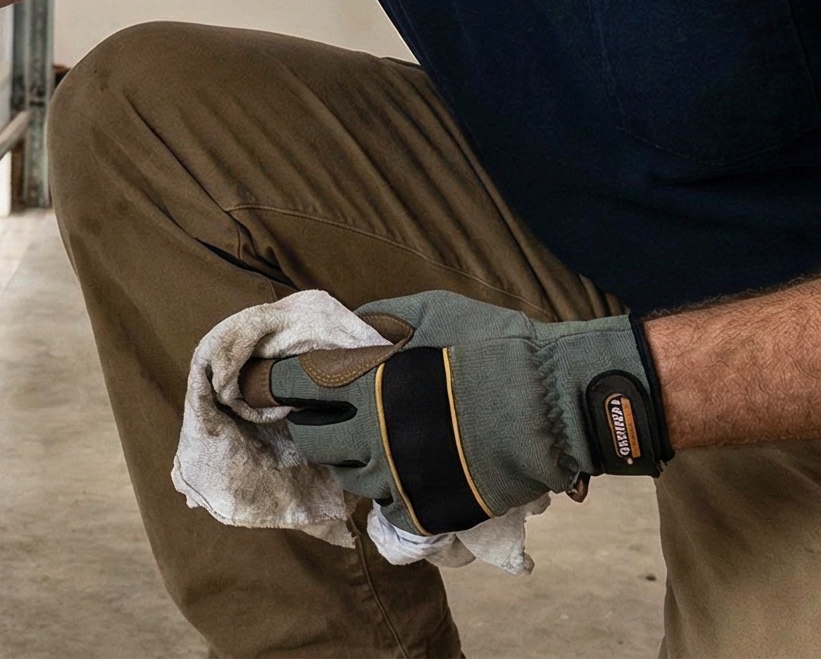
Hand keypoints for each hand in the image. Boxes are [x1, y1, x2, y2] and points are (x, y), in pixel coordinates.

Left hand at [260, 290, 669, 535]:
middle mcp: (369, 435)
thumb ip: (380, 319)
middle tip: (328, 418)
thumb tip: (347, 331)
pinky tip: (408, 471)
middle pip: (311, 440)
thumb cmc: (495, 348)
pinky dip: (391, 490)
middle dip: (312, 426)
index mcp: (364, 382)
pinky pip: (386, 506)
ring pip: (348, 476)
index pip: (292, 386)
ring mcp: (395, 478)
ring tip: (377, 443)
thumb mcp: (432, 309)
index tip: (267, 385)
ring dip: (353, 459)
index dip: (275, 384)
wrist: (553, 407)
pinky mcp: (422, 510)